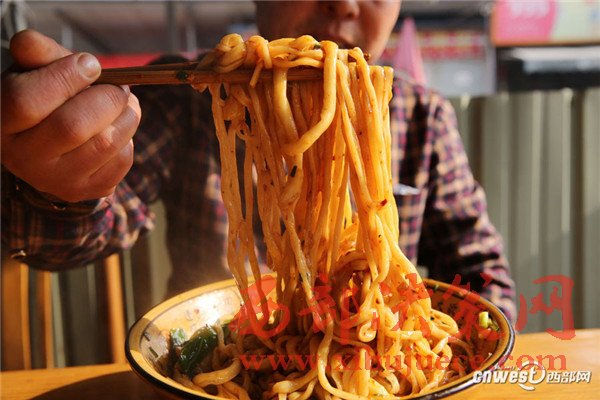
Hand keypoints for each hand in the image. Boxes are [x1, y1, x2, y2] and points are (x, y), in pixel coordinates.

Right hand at [1, 30, 140, 201]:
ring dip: (127, 116)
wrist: (52, 148)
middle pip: (72, 126)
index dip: (65, 77)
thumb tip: (29, 43)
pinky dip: (129, 138)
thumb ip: (37, 54)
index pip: (26, 101)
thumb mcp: (35, 72)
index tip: (90, 65)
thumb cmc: (44, 100)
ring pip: (105, 143)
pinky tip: (120, 127)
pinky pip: (121, 161)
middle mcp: (24, 158)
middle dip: (106, 98)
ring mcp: (56, 180)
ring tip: (125, 103)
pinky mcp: (86, 190)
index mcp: (2, 123)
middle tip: (118, 87)